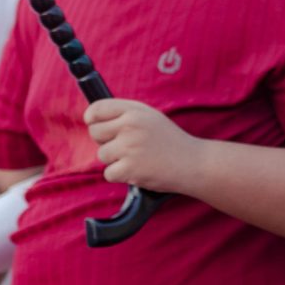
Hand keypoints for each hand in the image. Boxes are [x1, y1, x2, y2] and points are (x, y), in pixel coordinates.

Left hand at [84, 98, 201, 193]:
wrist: (193, 163)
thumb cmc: (169, 140)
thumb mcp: (150, 117)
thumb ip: (125, 114)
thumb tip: (94, 119)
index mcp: (134, 111)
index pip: (97, 109)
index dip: (91, 117)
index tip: (93, 123)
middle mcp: (129, 126)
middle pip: (95, 133)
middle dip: (104, 141)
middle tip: (124, 146)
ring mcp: (128, 147)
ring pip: (102, 155)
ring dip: (115, 160)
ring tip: (136, 158)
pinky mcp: (129, 168)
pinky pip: (109, 173)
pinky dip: (121, 176)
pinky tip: (138, 170)